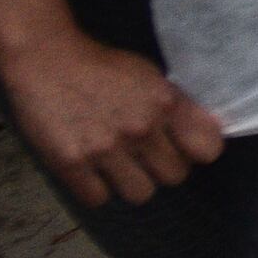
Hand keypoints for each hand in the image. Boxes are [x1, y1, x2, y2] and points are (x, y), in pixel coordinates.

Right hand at [0, 27, 225, 207]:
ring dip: (131, 182)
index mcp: (163, 102)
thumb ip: (178, 105)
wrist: (46, 59)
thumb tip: (212, 129)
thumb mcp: (148, 75)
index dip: (197, 151)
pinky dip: (95, 188)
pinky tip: (90, 168)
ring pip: (141, 194)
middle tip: (144, 154)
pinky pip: (99, 199)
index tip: (183, 148)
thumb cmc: (100, 66)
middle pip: (175, 176)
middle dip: (162, 167)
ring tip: (117, 164)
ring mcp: (105, 149)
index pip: (207, 149)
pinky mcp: (71, 164)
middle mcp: (140, 128)